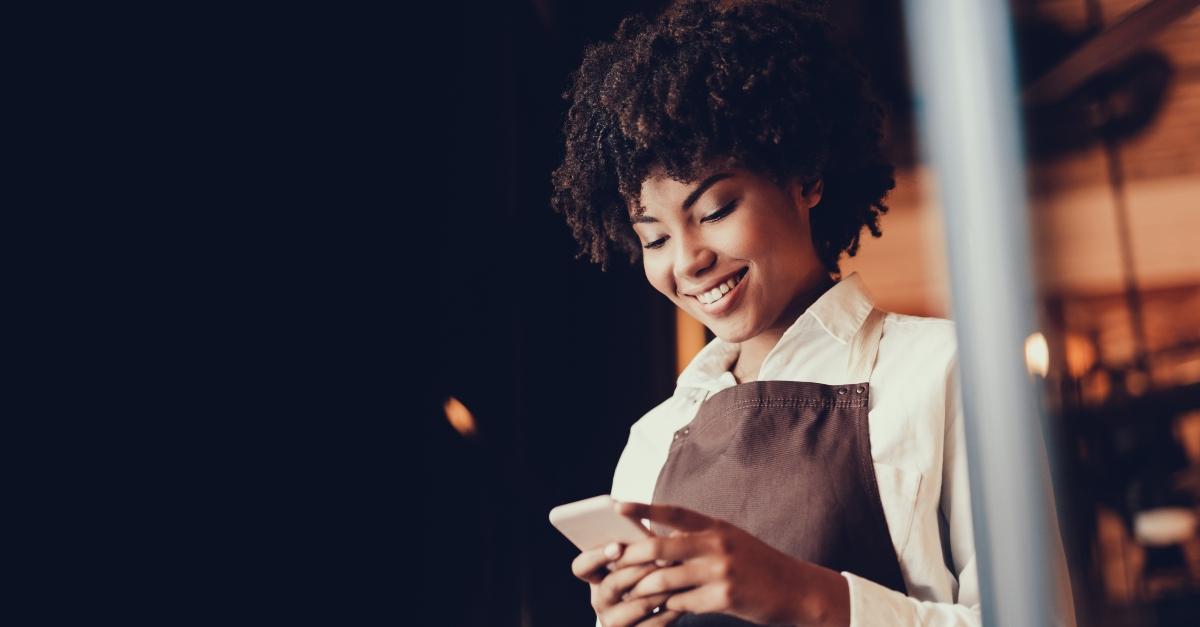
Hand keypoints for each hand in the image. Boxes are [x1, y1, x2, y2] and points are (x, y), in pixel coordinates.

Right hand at [571, 540, 682, 625]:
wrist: (657, 614)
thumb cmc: (650, 575)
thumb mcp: (640, 561)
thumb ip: (638, 547)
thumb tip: (650, 534)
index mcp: (596, 577)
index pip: (582, 567)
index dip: (597, 556)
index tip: (617, 547)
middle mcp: (600, 600)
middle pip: (610, 586)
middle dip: (636, 572)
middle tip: (659, 560)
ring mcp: (614, 621)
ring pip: (632, 608)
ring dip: (655, 593)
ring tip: (675, 580)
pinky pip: (652, 626)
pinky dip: (668, 613)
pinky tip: (682, 601)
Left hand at [608, 502, 850, 626]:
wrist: (797, 590)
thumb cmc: (757, 565)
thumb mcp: (731, 541)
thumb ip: (699, 538)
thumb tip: (659, 540)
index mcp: (716, 527)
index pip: (674, 513)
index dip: (644, 509)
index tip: (618, 506)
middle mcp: (717, 544)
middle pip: (660, 548)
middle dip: (632, 557)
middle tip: (613, 564)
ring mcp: (721, 572)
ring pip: (665, 580)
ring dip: (645, 589)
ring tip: (633, 594)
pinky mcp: (725, 598)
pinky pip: (683, 603)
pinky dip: (670, 606)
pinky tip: (667, 608)